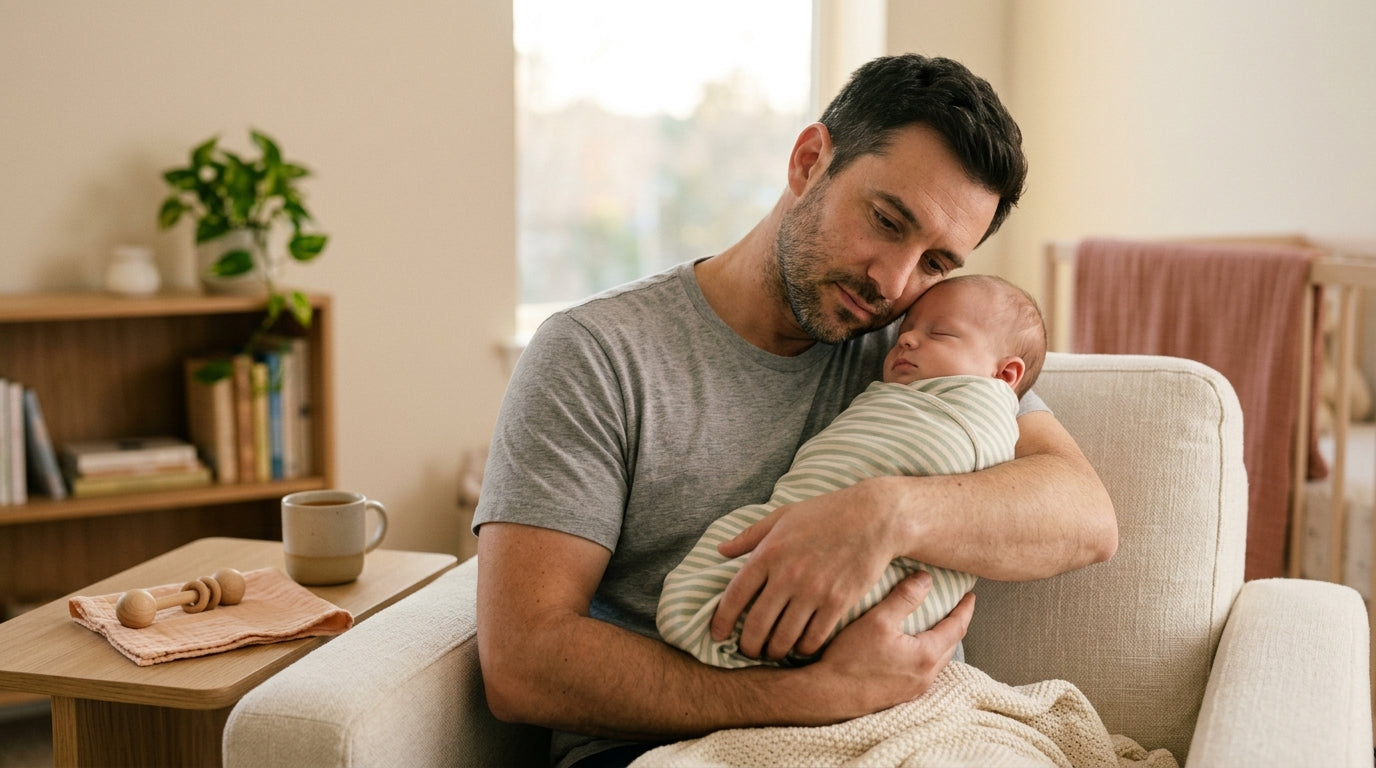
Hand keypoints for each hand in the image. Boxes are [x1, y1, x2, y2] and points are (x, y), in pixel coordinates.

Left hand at [710, 481, 901, 659]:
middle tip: (746, 651)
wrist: (874, 518)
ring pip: (784, 638)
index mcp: (768, 553)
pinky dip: (803, 649)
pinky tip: (800, 647)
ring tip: (772, 652)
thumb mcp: (782, 516)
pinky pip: (813, 638)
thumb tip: (720, 550)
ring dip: (774, 651)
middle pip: (756, 625)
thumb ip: (749, 536)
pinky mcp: (838, 603)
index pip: (734, 596)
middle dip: (747, 646)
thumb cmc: (826, 513)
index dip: (721, 621)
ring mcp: (813, 591)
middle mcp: (787, 575)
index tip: (717, 635)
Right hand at [813, 571, 973, 711]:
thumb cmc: (850, 659)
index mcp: (926, 655)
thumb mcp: (878, 620)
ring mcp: (914, 688)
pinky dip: (927, 655)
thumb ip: (904, 598)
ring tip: (936, 626)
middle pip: (951, 646)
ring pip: (938, 660)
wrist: (829, 696)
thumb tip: (926, 578)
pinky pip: (924, 671)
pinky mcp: (901, 695)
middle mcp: (926, 675)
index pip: (956, 627)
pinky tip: (913, 649)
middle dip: (956, 625)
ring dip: (941, 641)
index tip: (969, 596)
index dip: (964, 609)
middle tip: (956, 609)